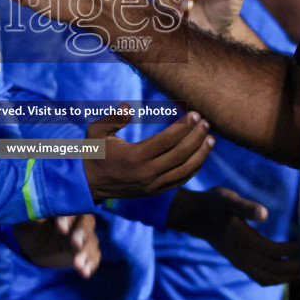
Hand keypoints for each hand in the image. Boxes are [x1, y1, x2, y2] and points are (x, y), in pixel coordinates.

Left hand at [12, 214, 100, 276]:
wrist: (33, 247)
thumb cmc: (30, 229)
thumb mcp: (26, 222)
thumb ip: (32, 216)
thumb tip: (35, 213)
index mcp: (65, 208)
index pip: (71, 208)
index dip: (67, 218)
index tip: (60, 229)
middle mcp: (78, 219)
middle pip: (86, 223)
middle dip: (81, 233)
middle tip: (75, 244)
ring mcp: (83, 236)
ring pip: (91, 241)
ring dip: (86, 252)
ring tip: (78, 265)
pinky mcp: (85, 251)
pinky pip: (93, 256)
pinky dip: (91, 264)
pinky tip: (85, 272)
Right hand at [82, 106, 212, 199]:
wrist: (88, 183)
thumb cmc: (94, 152)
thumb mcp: (96, 132)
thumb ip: (113, 118)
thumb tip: (127, 107)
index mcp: (135, 157)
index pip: (167, 141)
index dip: (183, 127)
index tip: (194, 114)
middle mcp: (146, 174)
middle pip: (180, 155)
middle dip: (196, 137)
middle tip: (206, 122)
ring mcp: (152, 185)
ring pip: (185, 171)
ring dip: (201, 154)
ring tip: (211, 138)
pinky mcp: (154, 192)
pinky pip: (180, 180)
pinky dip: (194, 168)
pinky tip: (201, 155)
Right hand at [167, 187, 298, 285]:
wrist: (195, 216)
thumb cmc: (213, 203)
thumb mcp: (226, 198)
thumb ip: (245, 206)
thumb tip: (265, 214)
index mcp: (242, 240)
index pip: (273, 251)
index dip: (292, 250)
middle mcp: (241, 256)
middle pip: (274, 270)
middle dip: (295, 268)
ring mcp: (240, 262)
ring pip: (268, 278)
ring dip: (288, 277)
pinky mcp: (241, 263)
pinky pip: (262, 277)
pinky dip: (278, 278)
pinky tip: (291, 272)